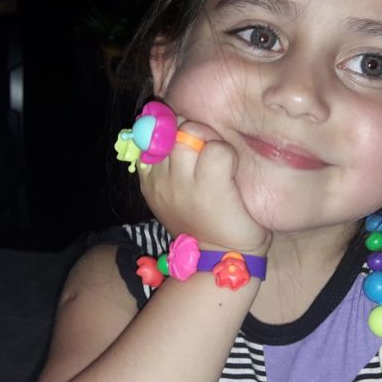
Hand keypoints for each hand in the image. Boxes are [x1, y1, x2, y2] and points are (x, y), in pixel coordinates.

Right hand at [138, 120, 270, 255]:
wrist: (222, 258)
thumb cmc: (204, 220)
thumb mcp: (176, 192)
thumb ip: (170, 162)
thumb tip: (174, 122)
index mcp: (149, 178)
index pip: (150, 130)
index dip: (171, 127)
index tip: (187, 144)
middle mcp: (160, 179)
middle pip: (171, 127)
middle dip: (192, 130)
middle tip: (208, 150)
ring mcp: (183, 183)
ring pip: (191, 133)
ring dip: (210, 139)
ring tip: (220, 161)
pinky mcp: (210, 186)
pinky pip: (217, 150)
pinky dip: (228, 154)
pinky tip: (231, 172)